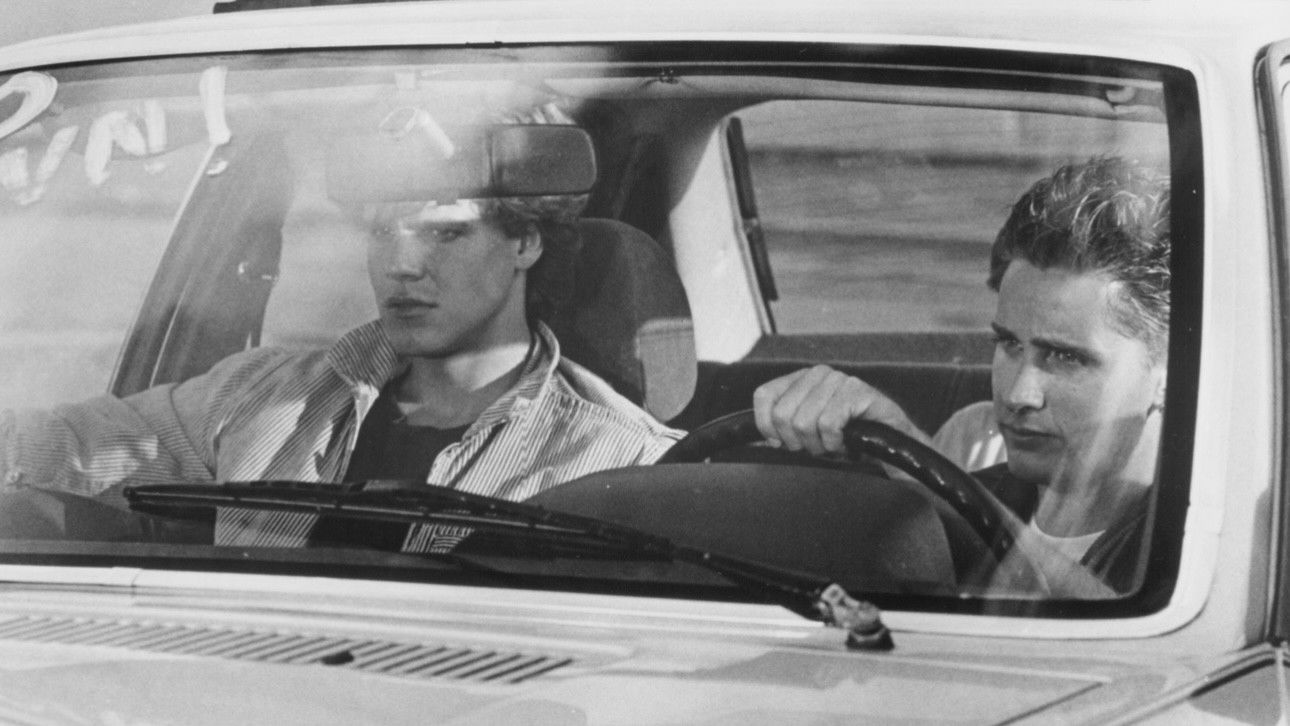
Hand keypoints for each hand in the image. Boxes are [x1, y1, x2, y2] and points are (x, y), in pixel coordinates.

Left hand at [752, 365, 927, 455]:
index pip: (764, 395)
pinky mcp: (857, 391)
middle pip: (782, 414)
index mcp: (800, 379)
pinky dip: (835, 442)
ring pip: (804, 422)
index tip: (780, 443)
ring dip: (818, 444)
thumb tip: (764, 438)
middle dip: (797, 441)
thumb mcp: (808, 432)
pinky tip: (845, 441)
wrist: (892, 444)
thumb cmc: (848, 438)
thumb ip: (782, 429)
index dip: (766, 425)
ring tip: (833, 444)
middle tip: (816, 446)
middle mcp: (818, 374)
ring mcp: (838, 380)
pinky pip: (829, 424)